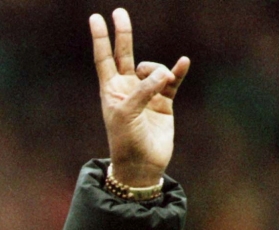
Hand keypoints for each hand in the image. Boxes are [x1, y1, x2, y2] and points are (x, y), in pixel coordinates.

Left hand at [90, 8, 189, 186]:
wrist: (142, 165)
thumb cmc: (126, 142)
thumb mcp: (127, 115)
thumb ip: (143, 91)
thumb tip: (163, 74)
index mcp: (111, 91)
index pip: (104, 59)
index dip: (101, 39)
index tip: (95, 18)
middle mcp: (127, 89)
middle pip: (125, 54)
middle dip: (123, 34)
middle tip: (119, 12)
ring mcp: (147, 94)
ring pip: (154, 68)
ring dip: (159, 71)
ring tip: (161, 84)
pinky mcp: (164, 102)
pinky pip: (173, 80)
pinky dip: (177, 71)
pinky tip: (183, 63)